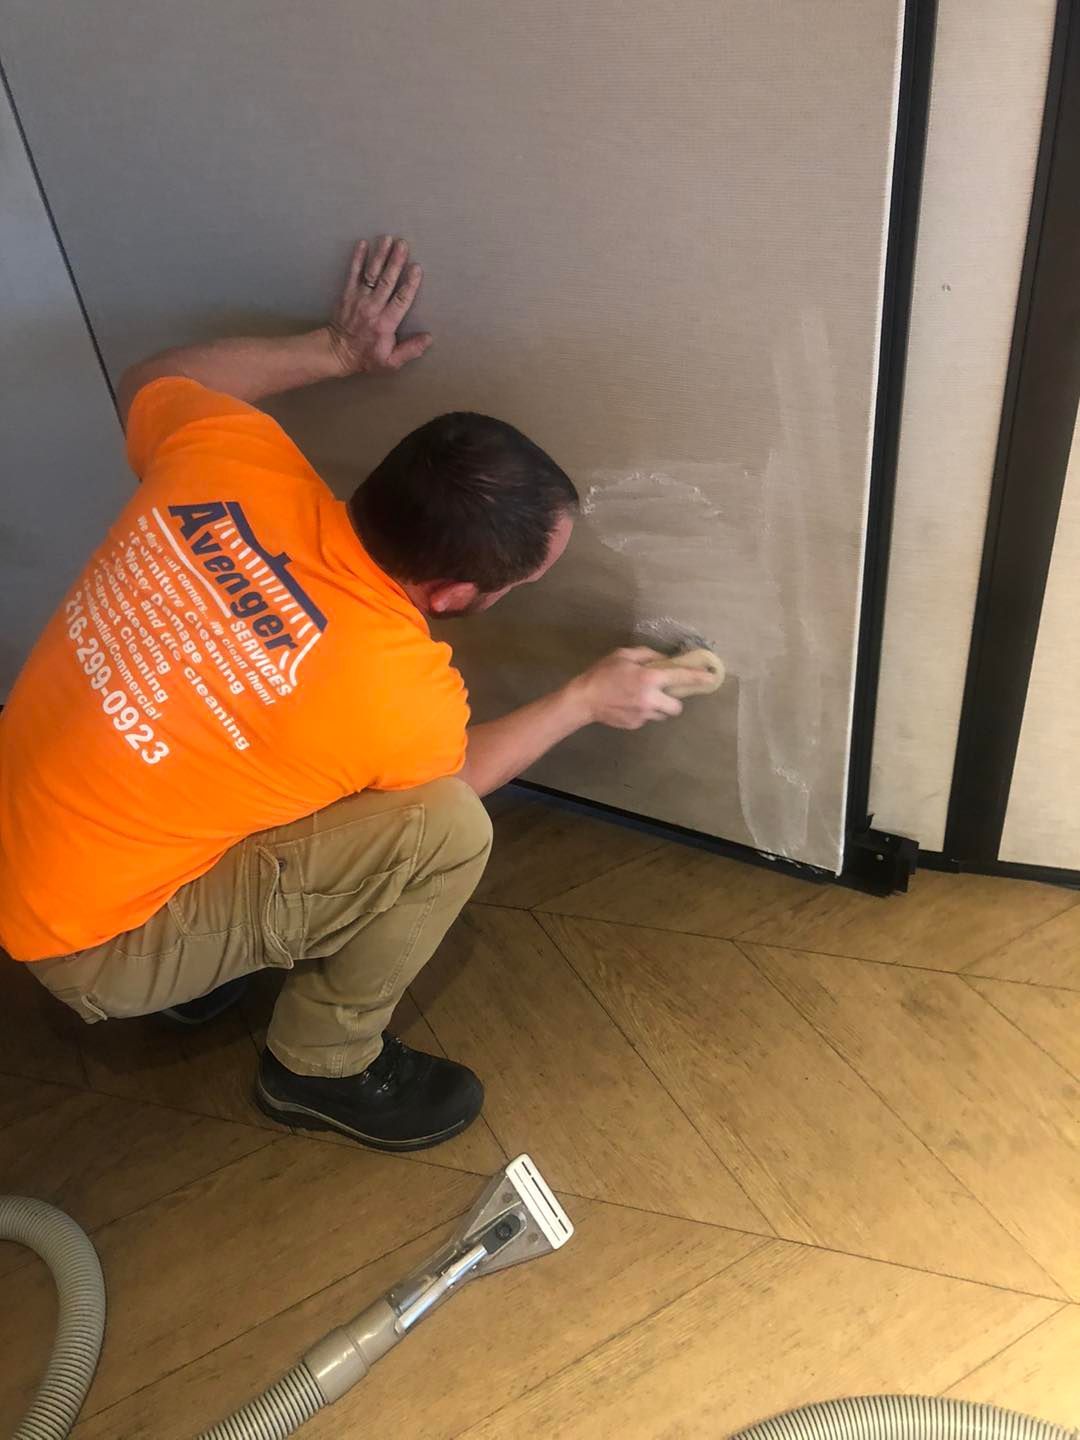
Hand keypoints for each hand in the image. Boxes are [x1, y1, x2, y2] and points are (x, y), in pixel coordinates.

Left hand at [326, 236, 433, 375]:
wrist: (337, 352)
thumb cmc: (366, 357)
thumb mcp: (391, 362)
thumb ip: (410, 350)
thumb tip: (429, 338)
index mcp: (385, 323)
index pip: (401, 300)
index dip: (409, 283)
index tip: (416, 268)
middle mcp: (372, 307)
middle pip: (386, 281)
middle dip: (395, 261)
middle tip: (403, 244)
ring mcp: (358, 298)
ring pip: (371, 273)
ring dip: (379, 255)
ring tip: (387, 238)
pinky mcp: (347, 293)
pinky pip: (353, 273)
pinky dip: (357, 258)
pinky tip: (363, 244)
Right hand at [570, 648, 715, 729]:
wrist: (583, 699)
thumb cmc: (602, 673)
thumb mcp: (624, 655)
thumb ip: (647, 655)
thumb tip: (664, 659)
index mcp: (650, 678)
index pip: (681, 677)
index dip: (698, 677)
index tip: (712, 678)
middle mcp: (651, 699)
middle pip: (677, 707)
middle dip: (673, 701)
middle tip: (663, 694)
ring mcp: (643, 715)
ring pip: (662, 715)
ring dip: (658, 707)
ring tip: (640, 699)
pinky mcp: (635, 725)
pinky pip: (647, 718)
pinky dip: (643, 712)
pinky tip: (628, 705)